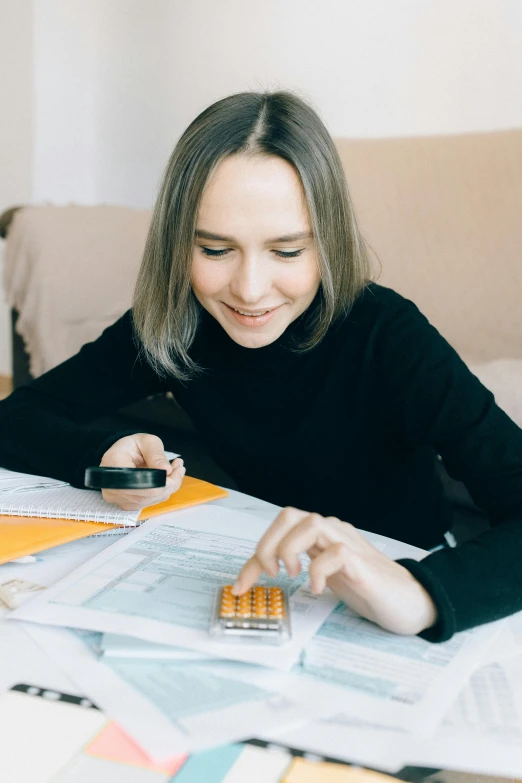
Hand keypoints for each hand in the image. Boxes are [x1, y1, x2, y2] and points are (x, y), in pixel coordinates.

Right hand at [99, 433, 184, 510]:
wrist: (121, 455)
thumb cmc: (132, 446)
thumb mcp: (146, 441)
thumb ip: (156, 454)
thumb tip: (167, 470)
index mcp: (114, 464)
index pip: (137, 482)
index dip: (160, 482)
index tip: (176, 469)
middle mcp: (112, 486)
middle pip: (146, 495)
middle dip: (169, 483)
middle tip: (180, 468)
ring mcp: (118, 498)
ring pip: (150, 500)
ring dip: (168, 488)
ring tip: (176, 470)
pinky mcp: (126, 504)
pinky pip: (149, 502)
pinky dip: (161, 492)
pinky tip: (167, 480)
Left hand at [233, 507, 437, 635]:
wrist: (410, 601)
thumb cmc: (366, 587)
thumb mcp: (323, 578)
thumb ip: (298, 568)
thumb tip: (258, 576)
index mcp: (320, 535)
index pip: (280, 530)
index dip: (253, 557)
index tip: (240, 587)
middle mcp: (332, 532)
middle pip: (290, 515)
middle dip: (268, 543)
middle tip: (269, 573)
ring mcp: (349, 544)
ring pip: (312, 523)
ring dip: (290, 548)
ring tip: (292, 574)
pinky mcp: (363, 564)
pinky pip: (337, 552)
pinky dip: (319, 569)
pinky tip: (318, 589)